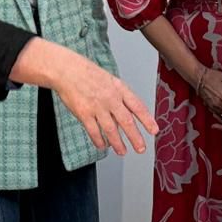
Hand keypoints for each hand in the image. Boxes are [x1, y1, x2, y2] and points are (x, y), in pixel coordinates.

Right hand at [10, 38, 156, 153]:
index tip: (154, 131)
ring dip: (118, 143)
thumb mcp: (110, 81)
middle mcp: (110, 98)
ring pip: (111, 130)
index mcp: (119, 89)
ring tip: (123, 152)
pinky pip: (93, 131)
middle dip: (135, 137)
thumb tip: (127, 117)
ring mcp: (97, 106)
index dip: (147, 120)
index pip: (137, 106)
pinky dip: (99, 140)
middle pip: (127, 121)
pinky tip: (102, 146)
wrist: (67, 70)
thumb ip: (120, 98)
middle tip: (141, 148)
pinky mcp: (83, 113)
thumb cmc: (88, 74)